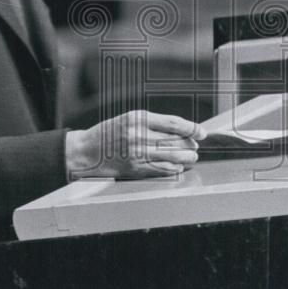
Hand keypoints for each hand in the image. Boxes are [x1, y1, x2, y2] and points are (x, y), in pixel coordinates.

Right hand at [65, 111, 206, 179]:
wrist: (86, 151)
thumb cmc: (109, 133)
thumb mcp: (130, 119)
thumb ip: (153, 123)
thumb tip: (181, 130)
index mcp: (139, 118)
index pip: (173, 123)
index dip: (191, 128)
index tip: (201, 132)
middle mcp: (139, 135)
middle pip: (175, 140)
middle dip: (190, 144)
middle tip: (196, 146)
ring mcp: (137, 153)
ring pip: (171, 156)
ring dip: (186, 158)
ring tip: (192, 157)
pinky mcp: (134, 169)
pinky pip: (161, 170)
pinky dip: (174, 169)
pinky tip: (179, 167)